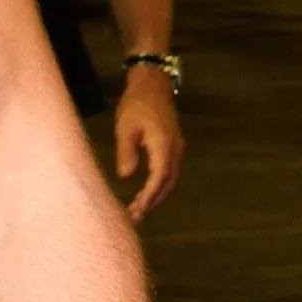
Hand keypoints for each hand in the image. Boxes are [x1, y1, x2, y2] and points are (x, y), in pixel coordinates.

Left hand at [111, 67, 184, 219]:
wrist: (152, 84)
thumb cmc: (136, 104)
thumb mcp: (125, 128)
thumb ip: (126, 153)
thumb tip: (127, 178)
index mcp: (163, 145)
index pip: (159, 178)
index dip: (149, 196)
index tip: (136, 210)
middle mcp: (175, 149)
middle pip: (169, 182)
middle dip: (154, 201)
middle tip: (136, 216)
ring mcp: (177, 147)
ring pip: (171, 178)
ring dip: (158, 195)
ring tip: (140, 208)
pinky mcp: (173, 145)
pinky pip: (170, 170)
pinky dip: (161, 184)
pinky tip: (148, 190)